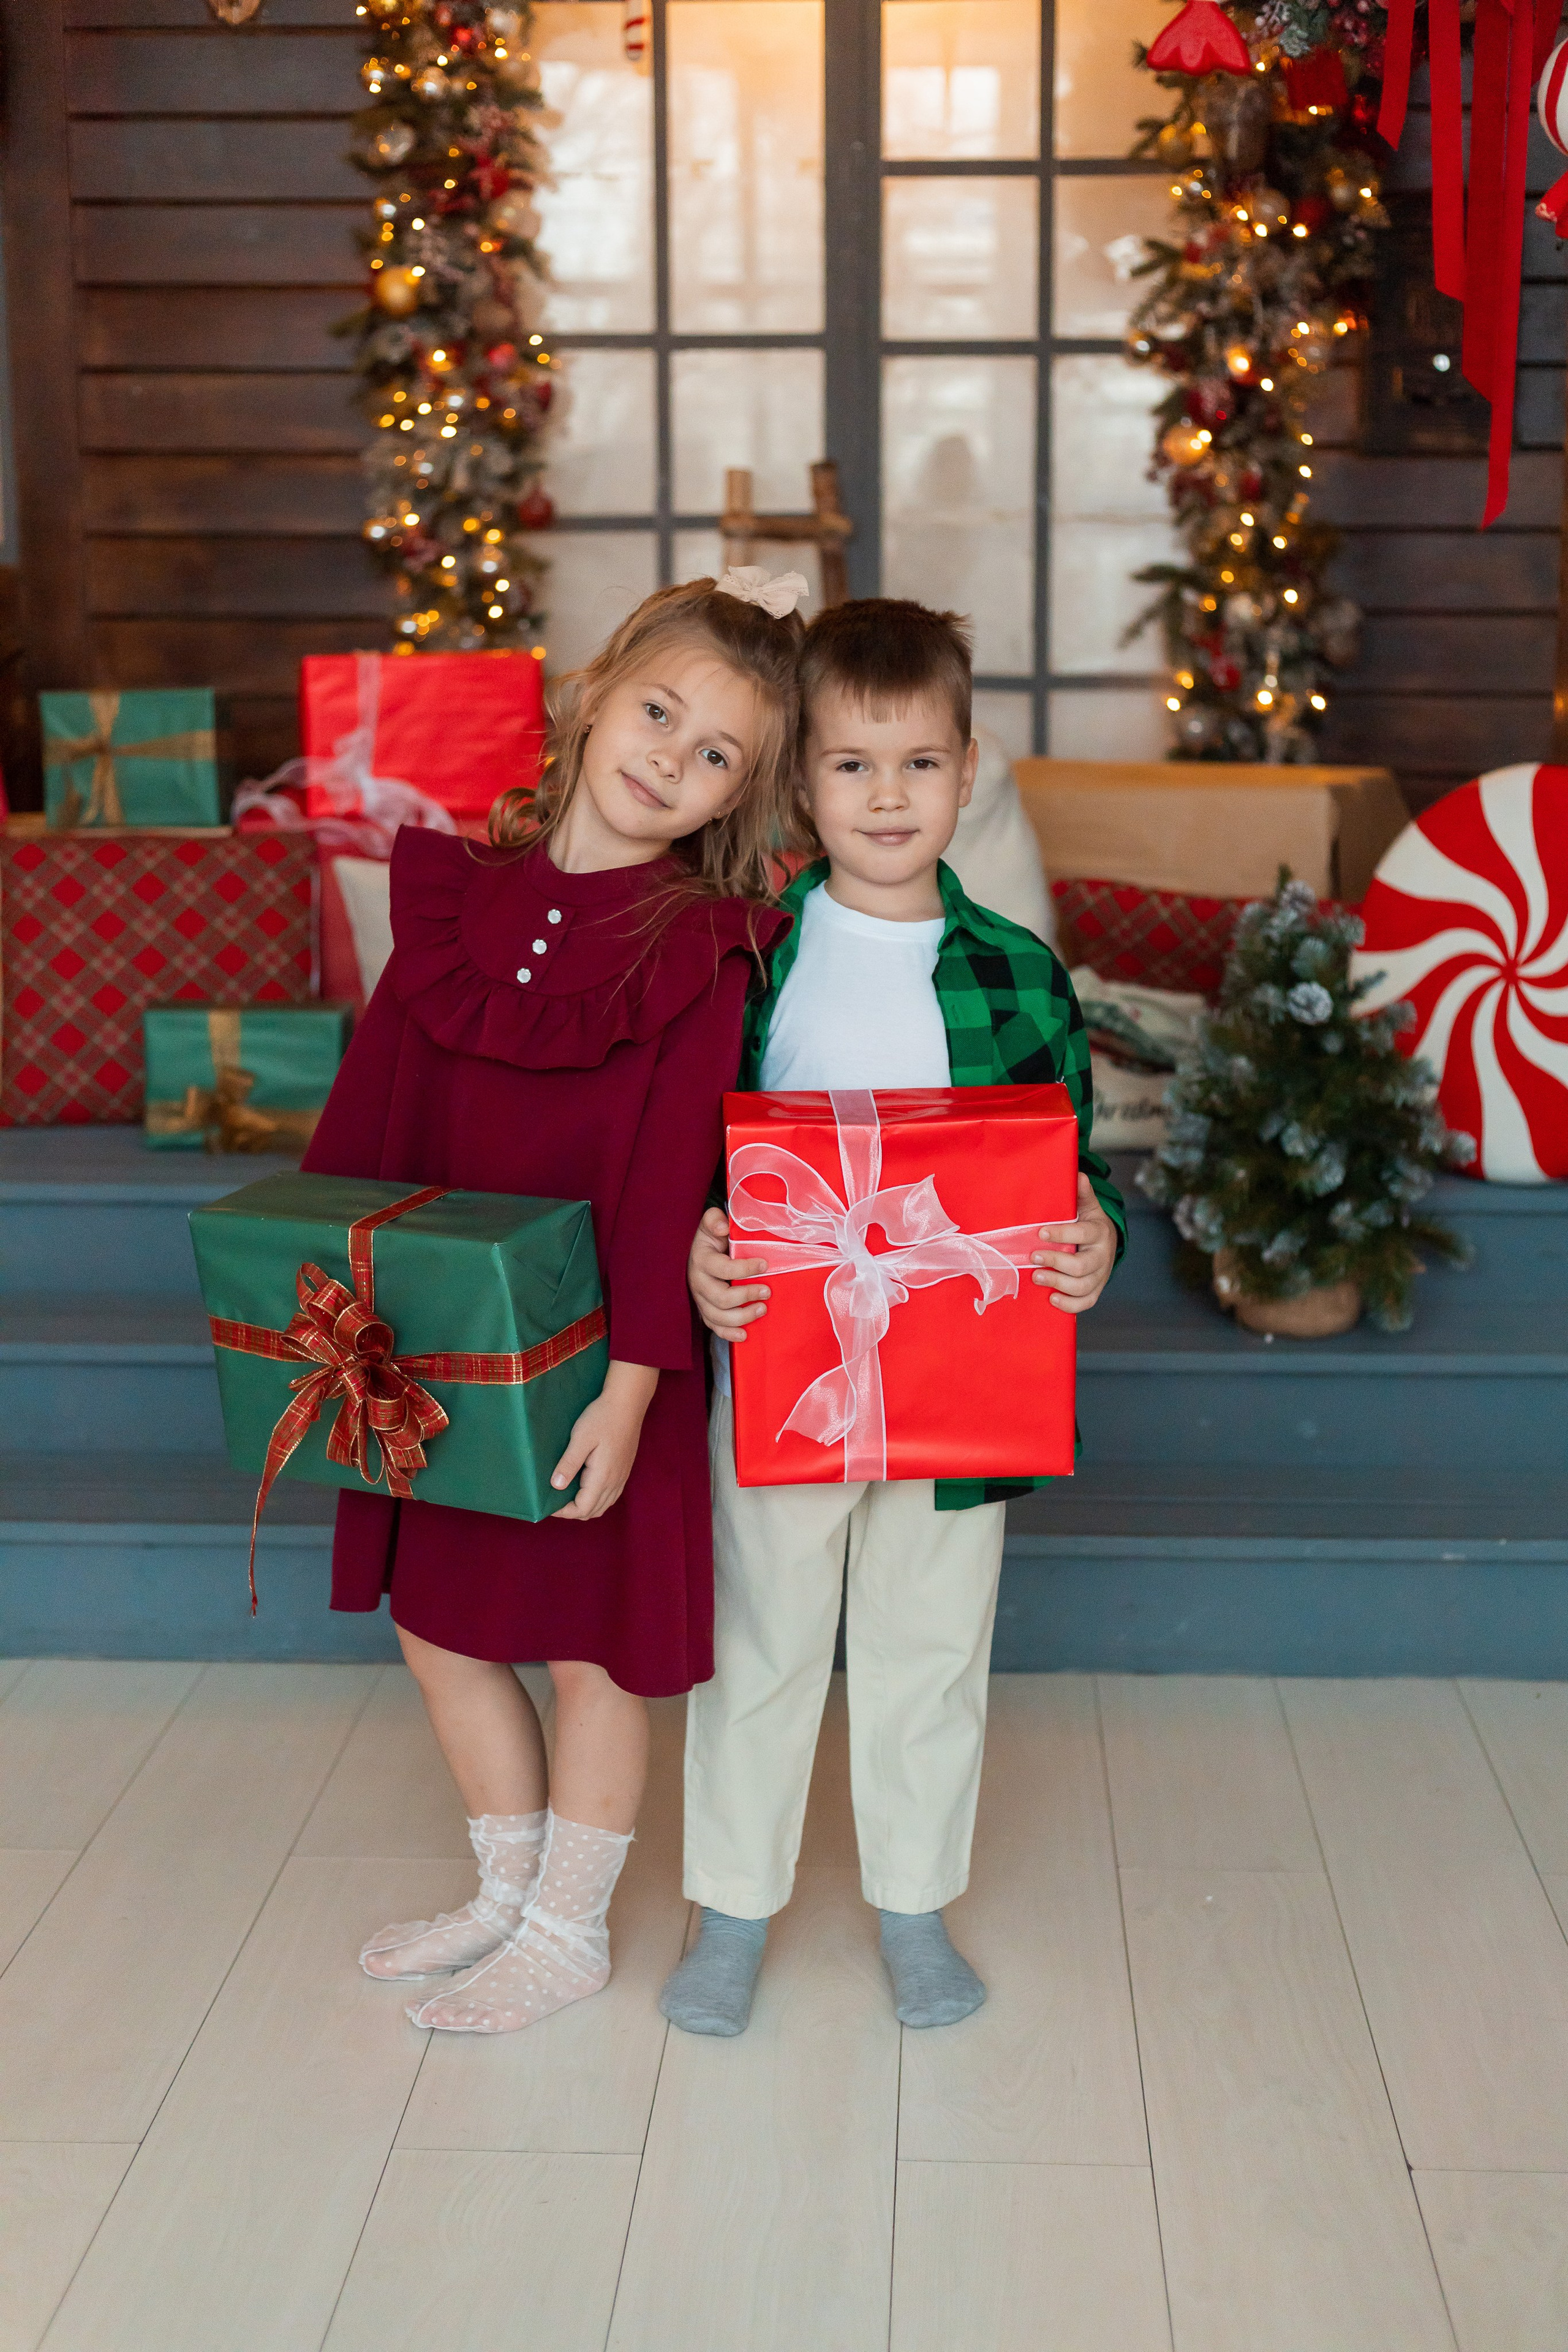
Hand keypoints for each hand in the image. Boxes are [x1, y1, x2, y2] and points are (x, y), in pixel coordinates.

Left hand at [550, 1360, 657, 1519]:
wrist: (628, 1403)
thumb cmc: (602, 1417)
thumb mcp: (581, 1438)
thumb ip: (569, 1463)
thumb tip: (556, 1486)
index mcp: (602, 1477)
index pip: (582, 1508)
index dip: (563, 1511)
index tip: (547, 1504)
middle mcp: (614, 1482)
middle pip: (592, 1511)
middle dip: (572, 1511)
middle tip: (554, 1500)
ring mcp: (621, 1477)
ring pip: (603, 1505)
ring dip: (585, 1506)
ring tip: (566, 1496)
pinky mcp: (624, 1470)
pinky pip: (610, 1496)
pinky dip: (596, 1499)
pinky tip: (585, 1487)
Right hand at [688, 1204, 770, 1341]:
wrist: (698, 1251)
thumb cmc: (711, 1238)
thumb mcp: (711, 1224)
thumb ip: (714, 1220)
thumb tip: (723, 1226)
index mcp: (701, 1260)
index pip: (723, 1269)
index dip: (745, 1269)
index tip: (765, 1264)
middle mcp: (697, 1282)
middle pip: (721, 1298)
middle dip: (746, 1296)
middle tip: (767, 1292)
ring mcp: (700, 1299)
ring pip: (718, 1316)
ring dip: (743, 1316)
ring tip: (763, 1309)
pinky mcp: (704, 1310)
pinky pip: (713, 1327)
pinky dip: (728, 1333)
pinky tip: (744, 1335)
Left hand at [1033, 1175, 1116, 1314]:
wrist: (1107, 1244)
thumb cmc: (1090, 1224)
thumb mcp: (1088, 1207)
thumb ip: (1082, 1194)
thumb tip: (1079, 1174)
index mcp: (1100, 1232)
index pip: (1083, 1234)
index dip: (1062, 1234)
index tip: (1040, 1233)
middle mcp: (1102, 1256)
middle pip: (1081, 1266)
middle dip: (1055, 1262)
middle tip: (1033, 1258)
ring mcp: (1100, 1276)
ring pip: (1082, 1286)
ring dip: (1057, 1284)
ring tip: (1036, 1277)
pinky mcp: (1096, 1290)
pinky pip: (1086, 1303)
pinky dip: (1069, 1305)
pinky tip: (1052, 1299)